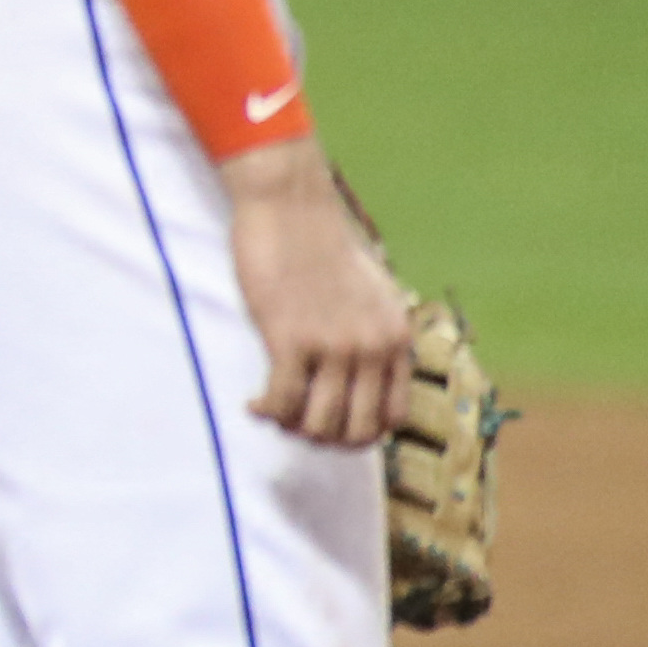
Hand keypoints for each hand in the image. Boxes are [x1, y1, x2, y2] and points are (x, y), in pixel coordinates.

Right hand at [220, 137, 405, 448]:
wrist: (290, 206)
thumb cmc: (320, 243)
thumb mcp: (369, 290)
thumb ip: (372, 330)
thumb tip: (358, 368)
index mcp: (395, 338)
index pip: (392, 417)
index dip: (358, 434)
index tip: (327, 422)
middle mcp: (372, 347)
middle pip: (357, 432)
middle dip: (323, 440)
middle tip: (294, 424)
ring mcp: (333, 345)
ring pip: (319, 424)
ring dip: (291, 428)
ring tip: (271, 411)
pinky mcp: (291, 337)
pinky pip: (282, 401)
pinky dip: (265, 412)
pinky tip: (252, 403)